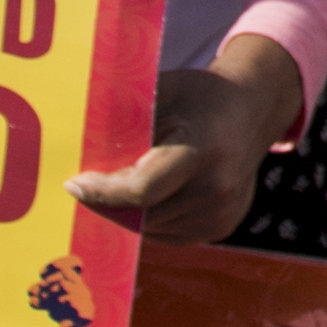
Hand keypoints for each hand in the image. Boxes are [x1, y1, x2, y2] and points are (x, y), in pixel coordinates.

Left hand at [73, 43, 299, 247]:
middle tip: (87, 184)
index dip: (102, 193)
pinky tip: (151, 194)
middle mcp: (217, 188)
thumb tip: (73, 139)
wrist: (253, 107)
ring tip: (122, 184)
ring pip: (151, 229)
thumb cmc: (198, 95)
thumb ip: (123, 117)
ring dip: (127, 212)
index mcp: (202, 149)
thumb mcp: (161, 91)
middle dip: (107, 202)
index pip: (141, 190)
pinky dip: (149, 219)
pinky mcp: (222, 227)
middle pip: (141, 214)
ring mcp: (222, 212)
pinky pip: (167, 235)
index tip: (73, 183)